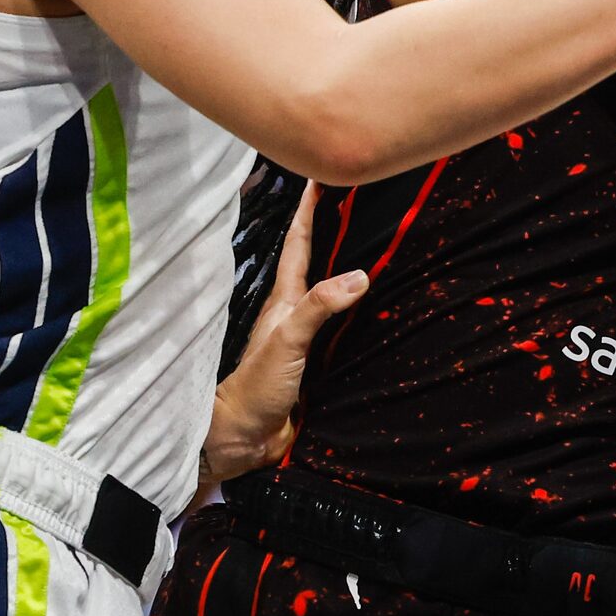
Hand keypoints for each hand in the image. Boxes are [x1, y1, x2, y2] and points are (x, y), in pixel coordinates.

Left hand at [202, 184, 367, 480]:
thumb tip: (360, 275)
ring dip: (343, 270)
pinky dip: (353, 313)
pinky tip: (370, 310)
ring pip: (329, 295)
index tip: (320, 179)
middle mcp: (294, 314)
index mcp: (284, 302)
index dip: (309, 212)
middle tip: (352, 203)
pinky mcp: (317, 364)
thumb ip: (320, 307)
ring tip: (368, 245)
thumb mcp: (288, 339)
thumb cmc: (257, 385)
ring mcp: (305, 339)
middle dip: (330, 232)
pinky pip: (340, 329)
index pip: (299, 246)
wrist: (245, 436)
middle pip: (316, 263)